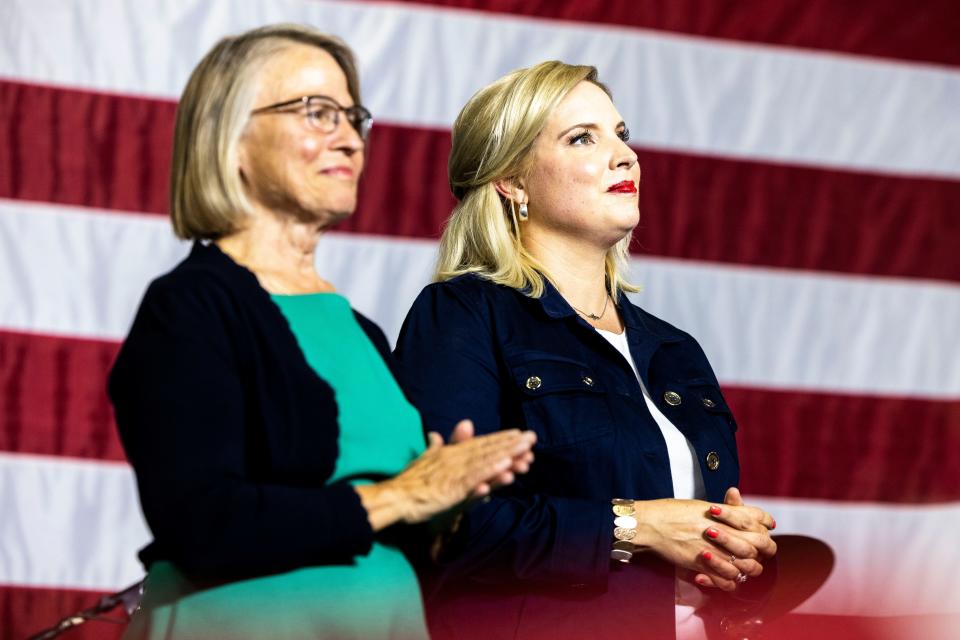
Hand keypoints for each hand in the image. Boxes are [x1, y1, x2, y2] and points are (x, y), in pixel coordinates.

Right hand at [355, 422, 535, 529]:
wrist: (394, 497)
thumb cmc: (408, 482)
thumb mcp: (423, 461)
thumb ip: (433, 447)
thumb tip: (435, 434)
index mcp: (449, 453)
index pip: (478, 444)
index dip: (499, 439)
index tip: (517, 434)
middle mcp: (454, 458)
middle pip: (486, 449)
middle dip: (510, 443)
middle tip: (532, 437)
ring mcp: (454, 472)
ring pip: (485, 460)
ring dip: (506, 453)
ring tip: (526, 448)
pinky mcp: (453, 487)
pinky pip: (476, 476)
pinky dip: (491, 469)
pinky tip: (506, 465)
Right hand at [631, 492, 774, 591]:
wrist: (650, 524)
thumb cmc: (671, 512)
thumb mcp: (701, 505)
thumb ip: (726, 509)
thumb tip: (742, 508)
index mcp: (724, 512)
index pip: (759, 518)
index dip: (765, 523)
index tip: (765, 526)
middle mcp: (723, 529)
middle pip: (760, 543)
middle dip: (763, 548)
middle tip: (757, 550)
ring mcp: (714, 548)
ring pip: (747, 565)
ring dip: (748, 567)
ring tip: (742, 565)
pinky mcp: (702, 564)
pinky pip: (726, 580)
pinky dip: (729, 581)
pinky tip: (725, 577)